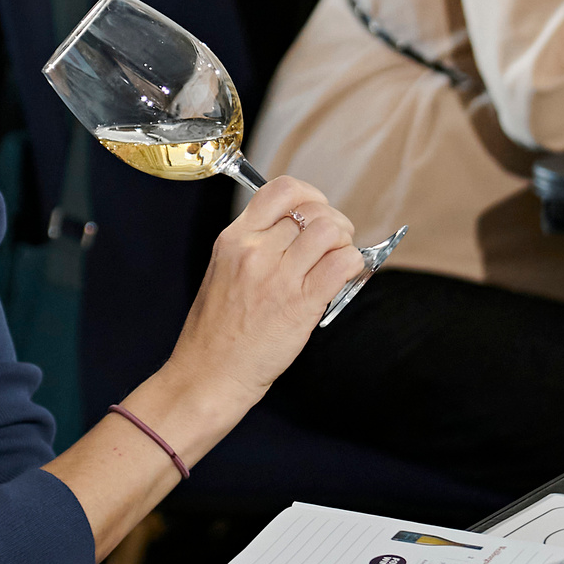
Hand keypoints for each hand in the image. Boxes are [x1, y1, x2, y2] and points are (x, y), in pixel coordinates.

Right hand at [166, 176, 359, 411]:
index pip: (281, 190)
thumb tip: (297, 230)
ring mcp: (278, 277)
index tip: (316, 210)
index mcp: (234, 239)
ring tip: (338, 260)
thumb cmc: (215, 331)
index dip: (309, 195)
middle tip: (334, 244)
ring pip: (330, 231)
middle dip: (334, 223)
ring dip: (344, 242)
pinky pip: (342, 264)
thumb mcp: (222, 271)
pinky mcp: (301, 304)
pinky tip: (345, 276)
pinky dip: (353, 264)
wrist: (209, 374)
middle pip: (312, 210)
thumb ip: (254, 245)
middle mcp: (255, 251)